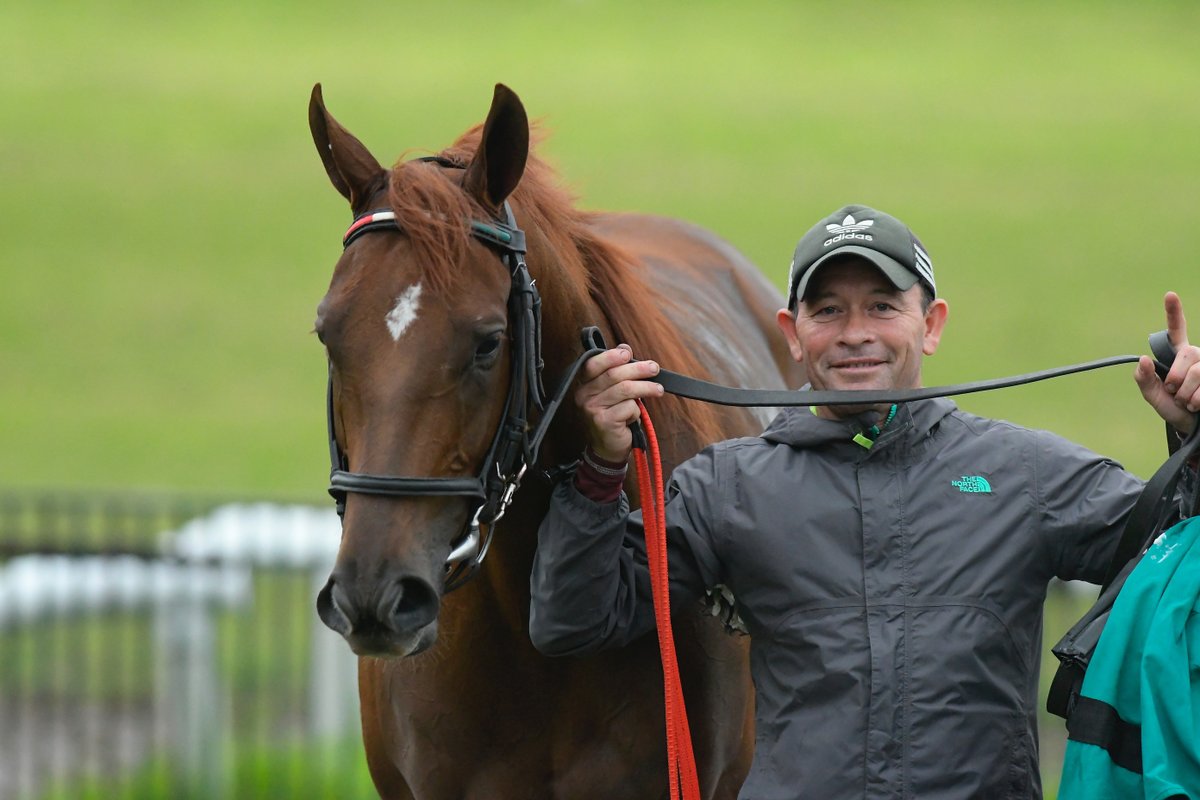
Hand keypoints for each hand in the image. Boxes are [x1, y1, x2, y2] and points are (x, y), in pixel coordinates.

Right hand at [574, 345, 664, 461]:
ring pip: (625, 390)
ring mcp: (592, 409)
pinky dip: (637, 411)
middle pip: (614, 375)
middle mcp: (584, 396)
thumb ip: (616, 370)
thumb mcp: (613, 391)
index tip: (628, 353)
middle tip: (654, 368)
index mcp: (584, 385)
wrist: (607, 449)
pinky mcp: (604, 422)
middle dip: (638, 369)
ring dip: (646, 388)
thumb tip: (624, 348)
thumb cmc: (613, 417)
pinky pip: (628, 408)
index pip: (593, 364)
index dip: (611, 356)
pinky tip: (634, 416)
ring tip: (658, 389)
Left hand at [1135, 291, 1199, 435]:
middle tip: (1174, 392)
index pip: (1176, 330)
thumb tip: (1142, 359)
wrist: (1190, 424)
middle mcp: (1196, 355)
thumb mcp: (1152, 395)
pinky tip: (1196, 405)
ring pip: (1197, 372)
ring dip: (1186, 393)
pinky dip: (1197, 400)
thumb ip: (1144, 379)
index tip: (1170, 295)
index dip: (1174, 312)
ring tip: (1186, 401)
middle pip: (1186, 356)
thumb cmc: (1171, 407)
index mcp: (1177, 354)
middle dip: (1175, 379)